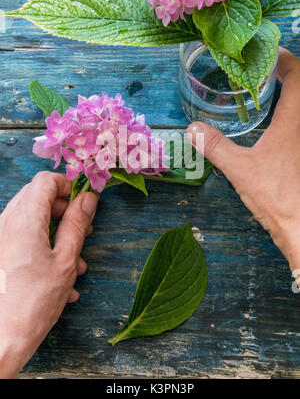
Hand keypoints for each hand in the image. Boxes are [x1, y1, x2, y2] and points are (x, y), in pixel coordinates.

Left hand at [0, 171, 98, 377]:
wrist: (0, 340)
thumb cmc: (33, 303)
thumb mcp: (65, 260)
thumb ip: (77, 224)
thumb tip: (88, 199)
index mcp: (23, 220)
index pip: (45, 180)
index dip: (68, 186)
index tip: (83, 202)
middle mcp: (5, 223)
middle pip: (37, 197)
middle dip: (63, 210)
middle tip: (83, 230)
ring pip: (31, 219)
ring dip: (55, 232)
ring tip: (75, 262)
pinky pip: (21, 236)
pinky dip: (41, 245)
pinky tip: (59, 275)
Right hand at [188, 48, 299, 273]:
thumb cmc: (278, 198)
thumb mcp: (240, 170)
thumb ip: (215, 146)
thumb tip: (193, 129)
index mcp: (295, 121)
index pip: (297, 74)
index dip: (282, 59)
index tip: (265, 54)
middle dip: (286, 74)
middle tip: (262, 72)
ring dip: (290, 94)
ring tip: (267, 92)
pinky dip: (291, 114)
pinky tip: (276, 126)